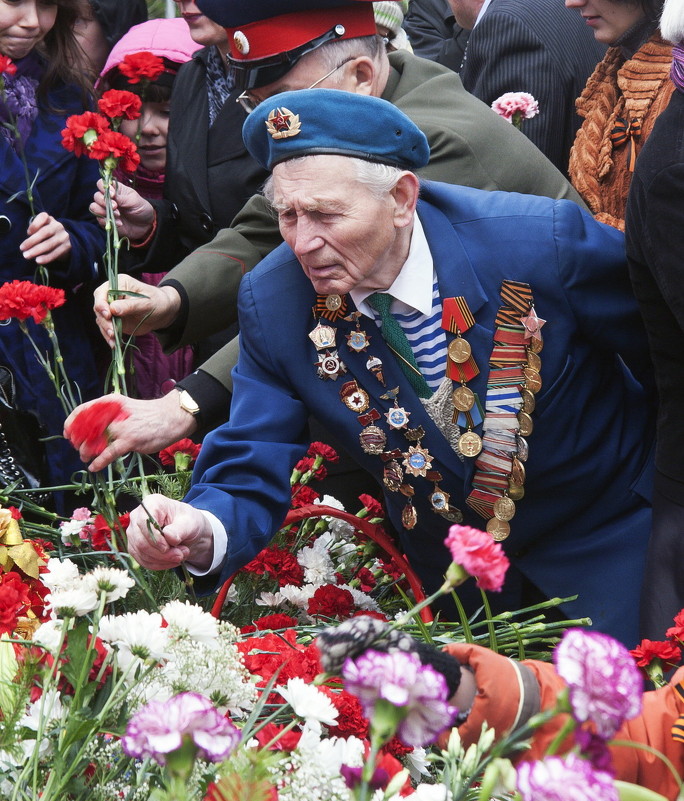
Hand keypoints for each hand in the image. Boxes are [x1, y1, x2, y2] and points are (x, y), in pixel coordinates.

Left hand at [20, 212, 71, 263]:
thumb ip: (34, 231)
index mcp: (49, 219)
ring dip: (37, 250)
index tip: (28, 233)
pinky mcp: (67, 246)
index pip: (43, 217)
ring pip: (50, 244)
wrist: (65, 241)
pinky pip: (56, 253)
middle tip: (22, 248)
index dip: (34, 224)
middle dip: (32, 241)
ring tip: (27, 256)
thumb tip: (27, 244)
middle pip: (45, 232)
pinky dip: (46, 257)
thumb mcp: (41, 228)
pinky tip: (38, 261)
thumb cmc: (47, 234)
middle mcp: (58, 226)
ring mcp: (64, 236)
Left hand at [64, 391, 197, 470]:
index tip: (67, 434)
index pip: (82, 410)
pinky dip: (98, 462)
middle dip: (78, 441)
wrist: (172, 416)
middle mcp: (113, 413)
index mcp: (110, 402)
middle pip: (85, 429)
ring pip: (94, 442)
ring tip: (86, 458)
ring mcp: (121, 427)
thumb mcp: (126, 409)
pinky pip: (108, 453)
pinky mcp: (130, 440)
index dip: (71, 423)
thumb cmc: (150, 415)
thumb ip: (110, 416)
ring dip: (86, 452)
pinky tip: (94, 467)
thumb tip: (93, 430)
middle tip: (79, 448)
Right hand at [89, 178, 154, 241]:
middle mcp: (108, 199)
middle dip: (104, 201)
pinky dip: (108, 222)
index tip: (113, 195)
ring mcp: (106, 210)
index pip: (101, 184)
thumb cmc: (142, 209)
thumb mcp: (135, 201)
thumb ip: (122, 198)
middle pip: (96, 196)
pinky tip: (120, 223)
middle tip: (116, 207)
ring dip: (104, 211)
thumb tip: (111, 196)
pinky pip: (100, 220)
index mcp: (115, 190)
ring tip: (118, 215)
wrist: (146, 226)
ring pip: (94, 207)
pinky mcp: (106, 221)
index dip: (104, 188)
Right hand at [93, 274, 180, 345]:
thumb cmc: (157, 302)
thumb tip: (112, 309)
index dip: (101, 304)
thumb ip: (129, 306)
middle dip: (104, 320)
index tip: (108, 315)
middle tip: (112, 331)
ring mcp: (112, 308)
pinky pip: (107, 328)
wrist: (163, 313)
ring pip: (101, 319)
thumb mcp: (146, 303)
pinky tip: (113, 344)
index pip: (102, 293)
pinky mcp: (114, 320)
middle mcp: (112, 295)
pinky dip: (109, 337)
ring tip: (113, 340)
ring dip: (106, 330)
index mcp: (119, 284)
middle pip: (99, 307)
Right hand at [127, 494, 213, 570]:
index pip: (144, 522)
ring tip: (180, 556)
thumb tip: (169, 537)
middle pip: (141, 541)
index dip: (155, 538)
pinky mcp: (135, 546)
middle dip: (161, 553)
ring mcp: (134, 532)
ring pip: (141, 553)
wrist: (187, 530)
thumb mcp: (190, 523)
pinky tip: (171, 561)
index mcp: (151, 503)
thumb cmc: (188, 521)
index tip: (169, 547)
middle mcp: (137, 516)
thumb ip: (180, 529)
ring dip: (162, 560)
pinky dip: (158, 564)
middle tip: (181, 555)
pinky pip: (142, 560)